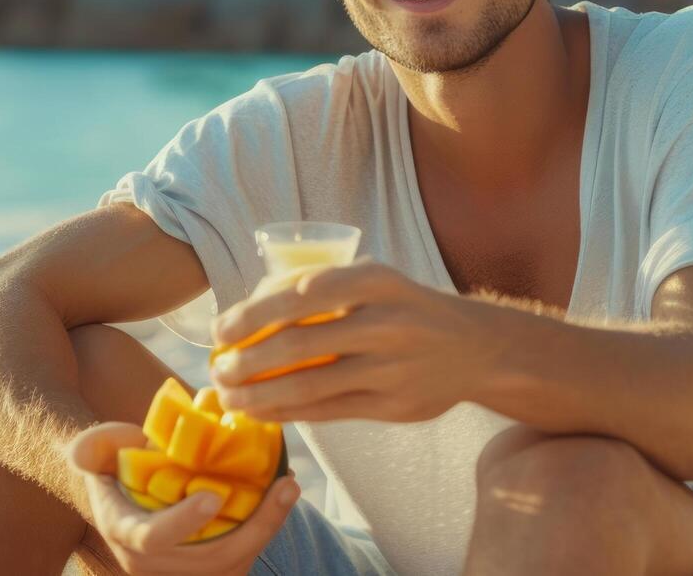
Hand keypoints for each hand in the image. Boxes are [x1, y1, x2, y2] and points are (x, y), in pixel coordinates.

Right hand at [67, 422, 301, 574]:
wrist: (127, 490)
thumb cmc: (117, 462)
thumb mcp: (100, 448)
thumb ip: (92, 446)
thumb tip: (83, 451)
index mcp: (125, 531)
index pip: (152, 539)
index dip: (182, 522)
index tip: (214, 495)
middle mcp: (151, 562)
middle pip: (210, 561)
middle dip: (254, 527)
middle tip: (285, 485)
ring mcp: (182, 571)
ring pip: (232, 566)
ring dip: (266, 530)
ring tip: (288, 488)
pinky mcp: (208, 570)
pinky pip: (241, 561)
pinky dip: (264, 532)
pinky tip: (281, 498)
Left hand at [209, 261, 499, 422]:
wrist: (476, 348)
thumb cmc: (407, 308)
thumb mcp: (378, 279)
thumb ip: (326, 286)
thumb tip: (253, 309)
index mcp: (377, 280)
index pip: (301, 293)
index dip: (252, 314)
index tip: (220, 330)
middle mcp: (386, 321)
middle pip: (298, 342)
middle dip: (246, 359)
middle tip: (217, 368)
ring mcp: (391, 367)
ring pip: (309, 383)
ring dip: (258, 394)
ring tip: (228, 397)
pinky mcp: (392, 405)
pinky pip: (327, 411)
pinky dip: (288, 412)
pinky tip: (261, 412)